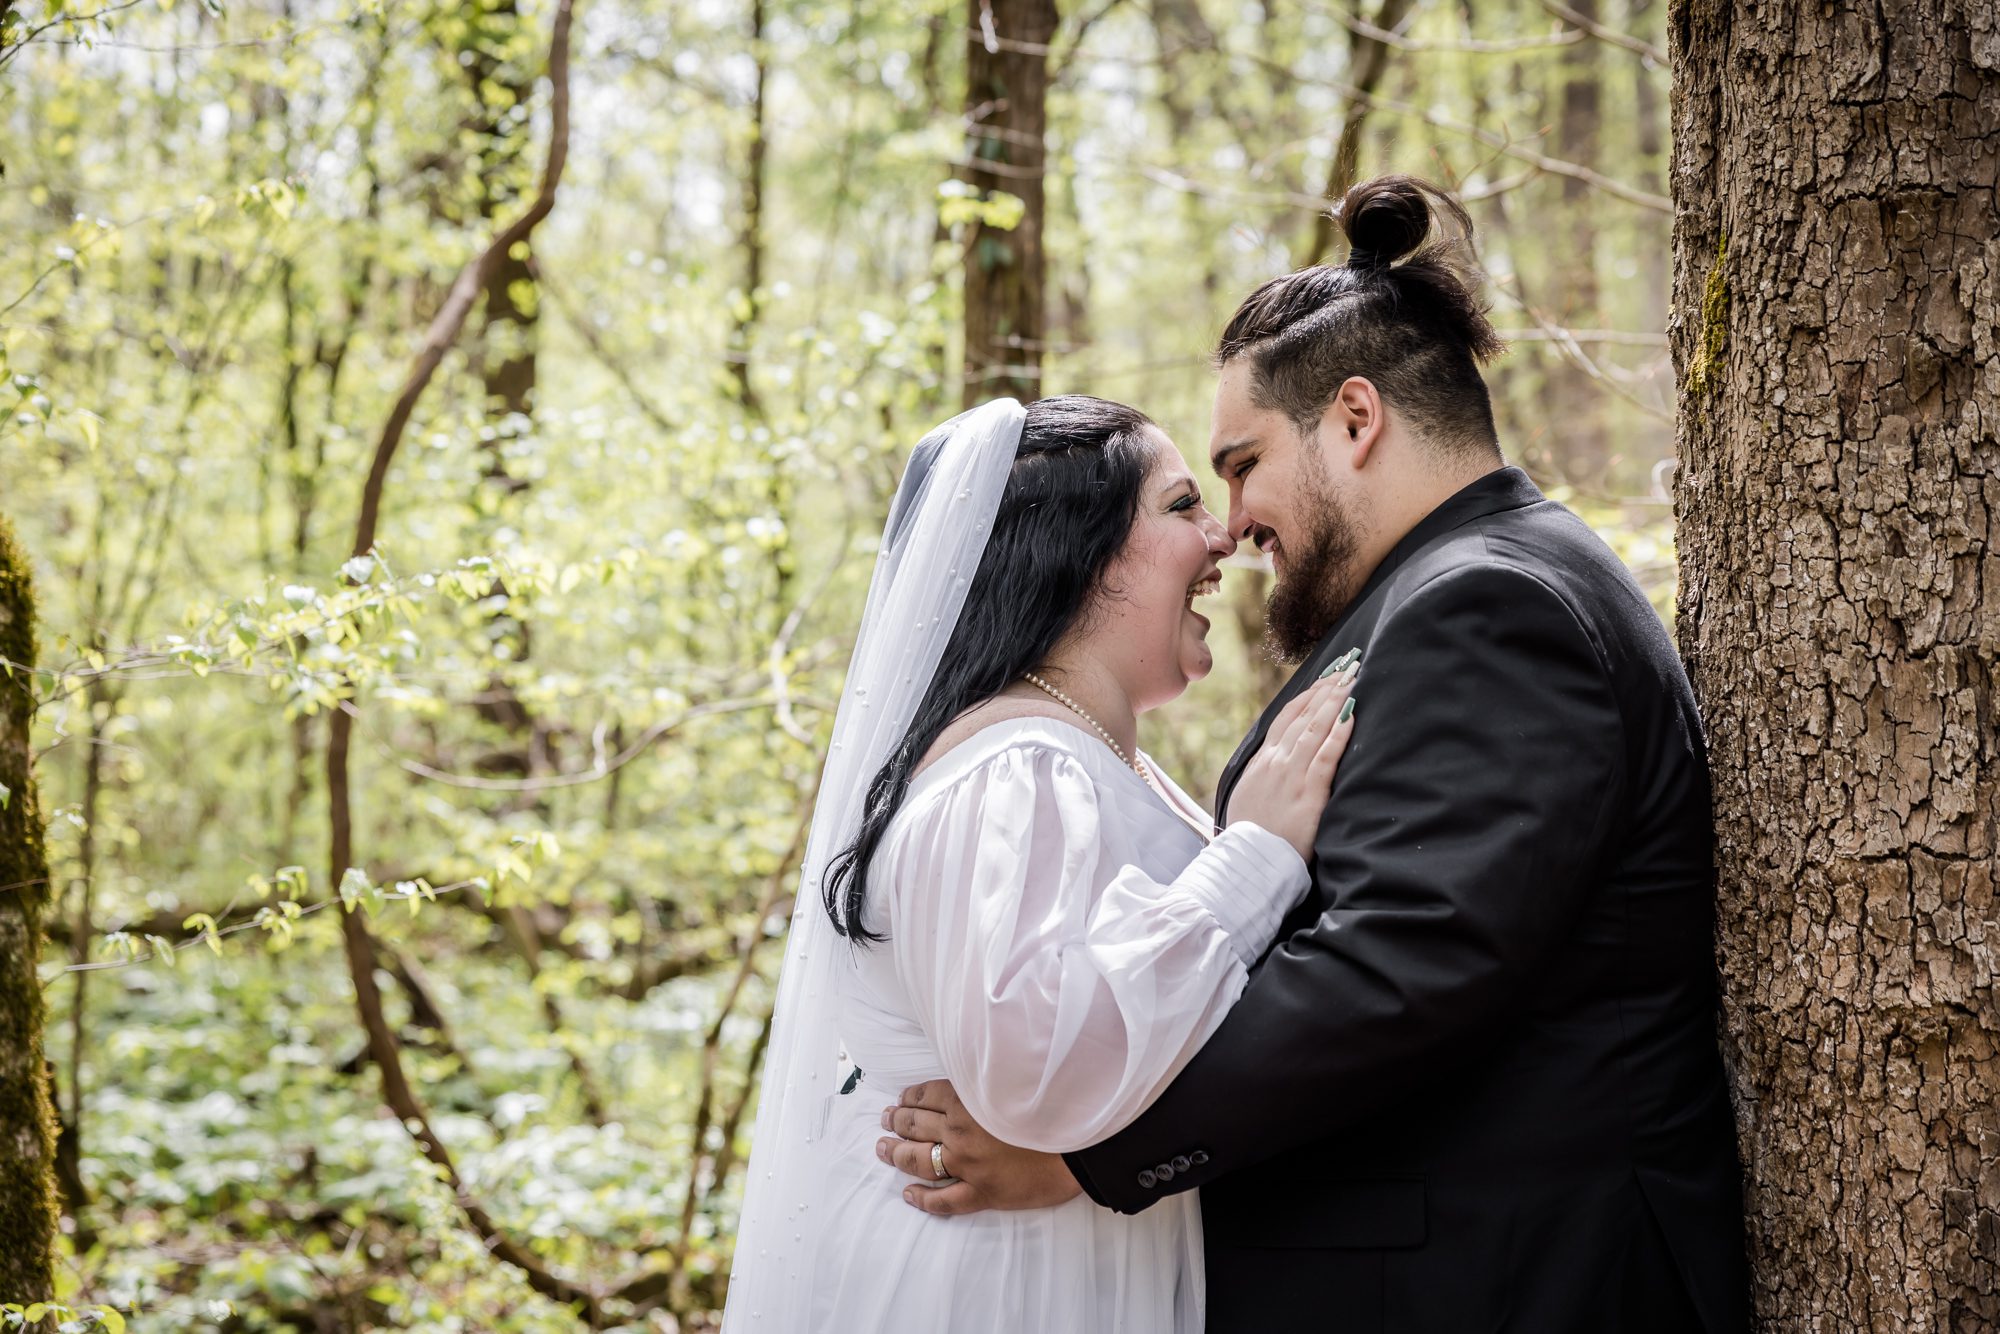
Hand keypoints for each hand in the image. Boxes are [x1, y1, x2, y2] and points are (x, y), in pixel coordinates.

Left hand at [877, 1080, 1082, 1215]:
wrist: (1083, 1145)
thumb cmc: (1054, 1106)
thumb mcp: (1017, 1077)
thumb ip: (988, 1076)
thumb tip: (970, 1072)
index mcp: (968, 1099)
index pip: (926, 1094)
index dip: (909, 1097)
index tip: (900, 1098)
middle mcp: (961, 1131)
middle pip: (915, 1125)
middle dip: (895, 1122)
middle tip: (884, 1121)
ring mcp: (969, 1165)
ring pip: (919, 1160)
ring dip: (896, 1154)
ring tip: (883, 1150)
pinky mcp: (983, 1193)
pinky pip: (944, 1201)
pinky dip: (923, 1198)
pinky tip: (909, 1194)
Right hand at [1226, 653, 1359, 857]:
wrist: (1247, 864)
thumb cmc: (1251, 836)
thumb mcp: (1248, 796)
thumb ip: (1263, 775)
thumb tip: (1277, 760)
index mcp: (1262, 762)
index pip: (1287, 718)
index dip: (1309, 695)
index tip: (1327, 677)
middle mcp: (1275, 763)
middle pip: (1304, 716)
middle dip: (1328, 688)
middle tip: (1349, 665)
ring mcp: (1291, 777)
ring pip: (1315, 730)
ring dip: (1336, 701)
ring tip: (1353, 678)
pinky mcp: (1308, 796)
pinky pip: (1325, 758)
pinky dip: (1339, 734)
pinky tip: (1352, 715)